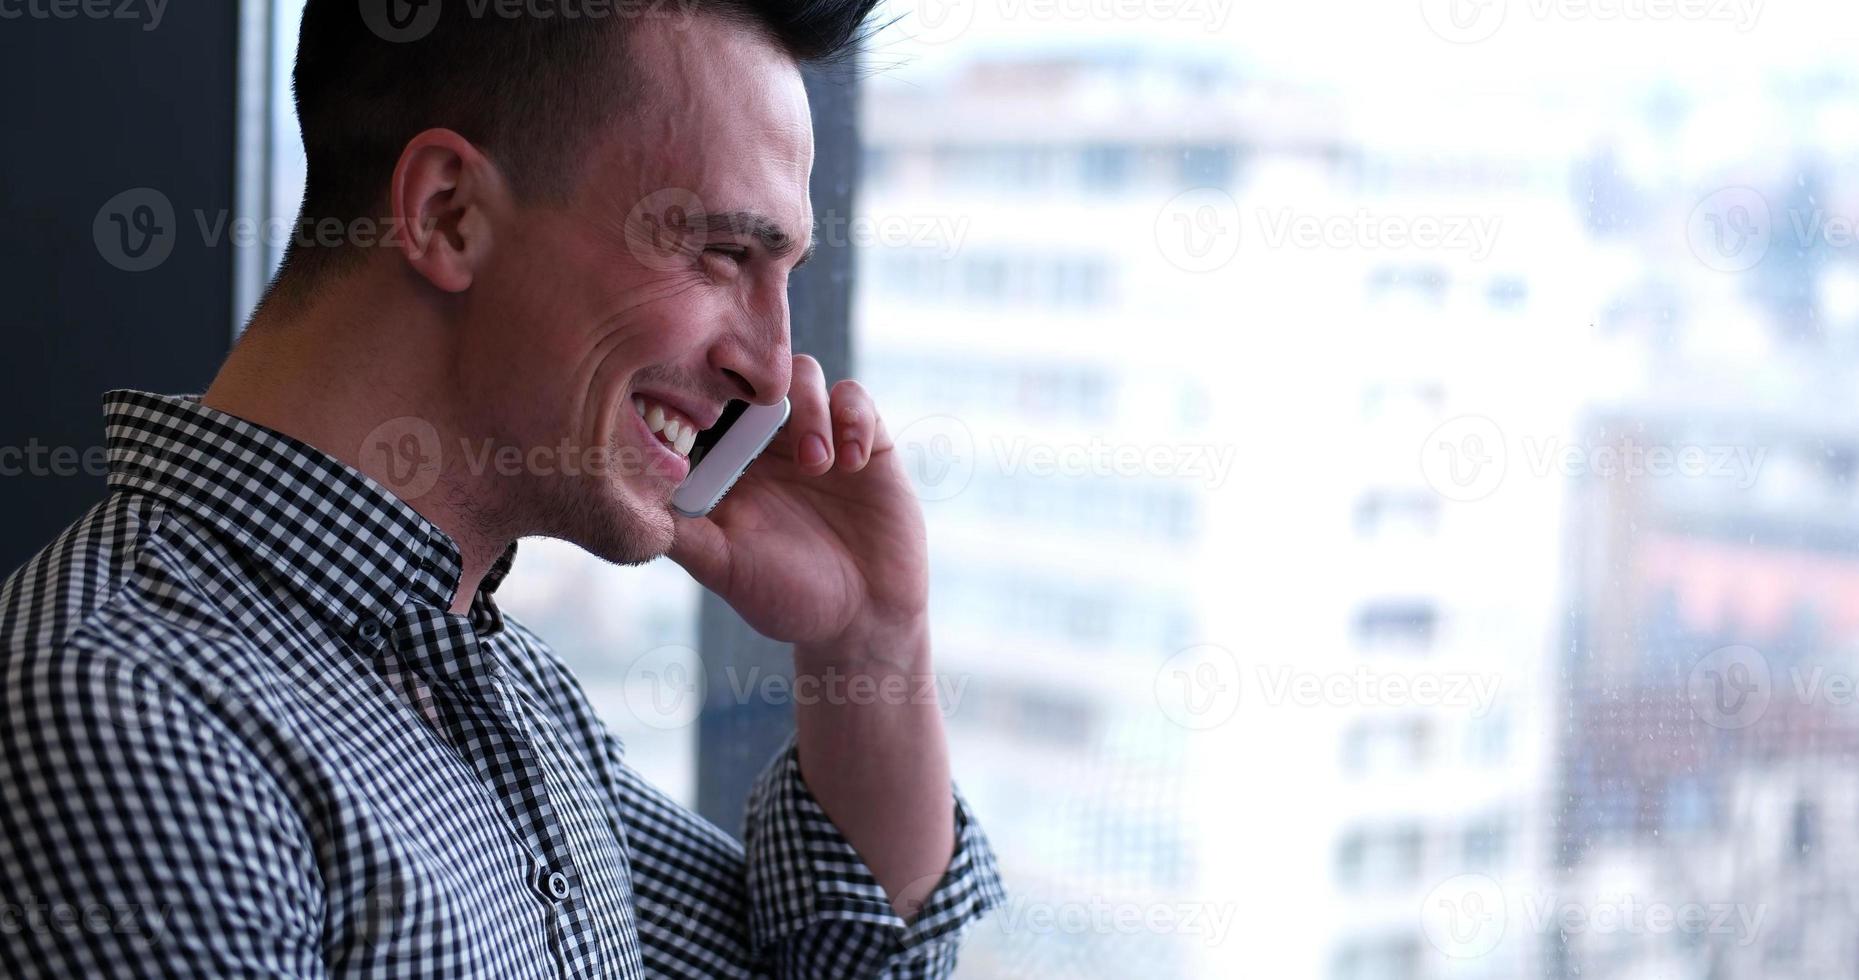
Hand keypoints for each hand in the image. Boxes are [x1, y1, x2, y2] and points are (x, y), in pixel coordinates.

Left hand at [667, 354, 927, 657]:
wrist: (863, 619)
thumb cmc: (785, 597)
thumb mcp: (724, 566)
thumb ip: (682, 532)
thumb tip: (625, 499)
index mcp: (727, 465)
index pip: (703, 403)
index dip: (698, 394)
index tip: (703, 417)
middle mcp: (768, 443)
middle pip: (751, 376)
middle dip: (756, 391)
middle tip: (764, 423)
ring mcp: (817, 436)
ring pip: (802, 375)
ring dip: (808, 408)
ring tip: (817, 464)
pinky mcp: (866, 440)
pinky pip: (854, 397)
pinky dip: (852, 418)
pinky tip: (851, 464)